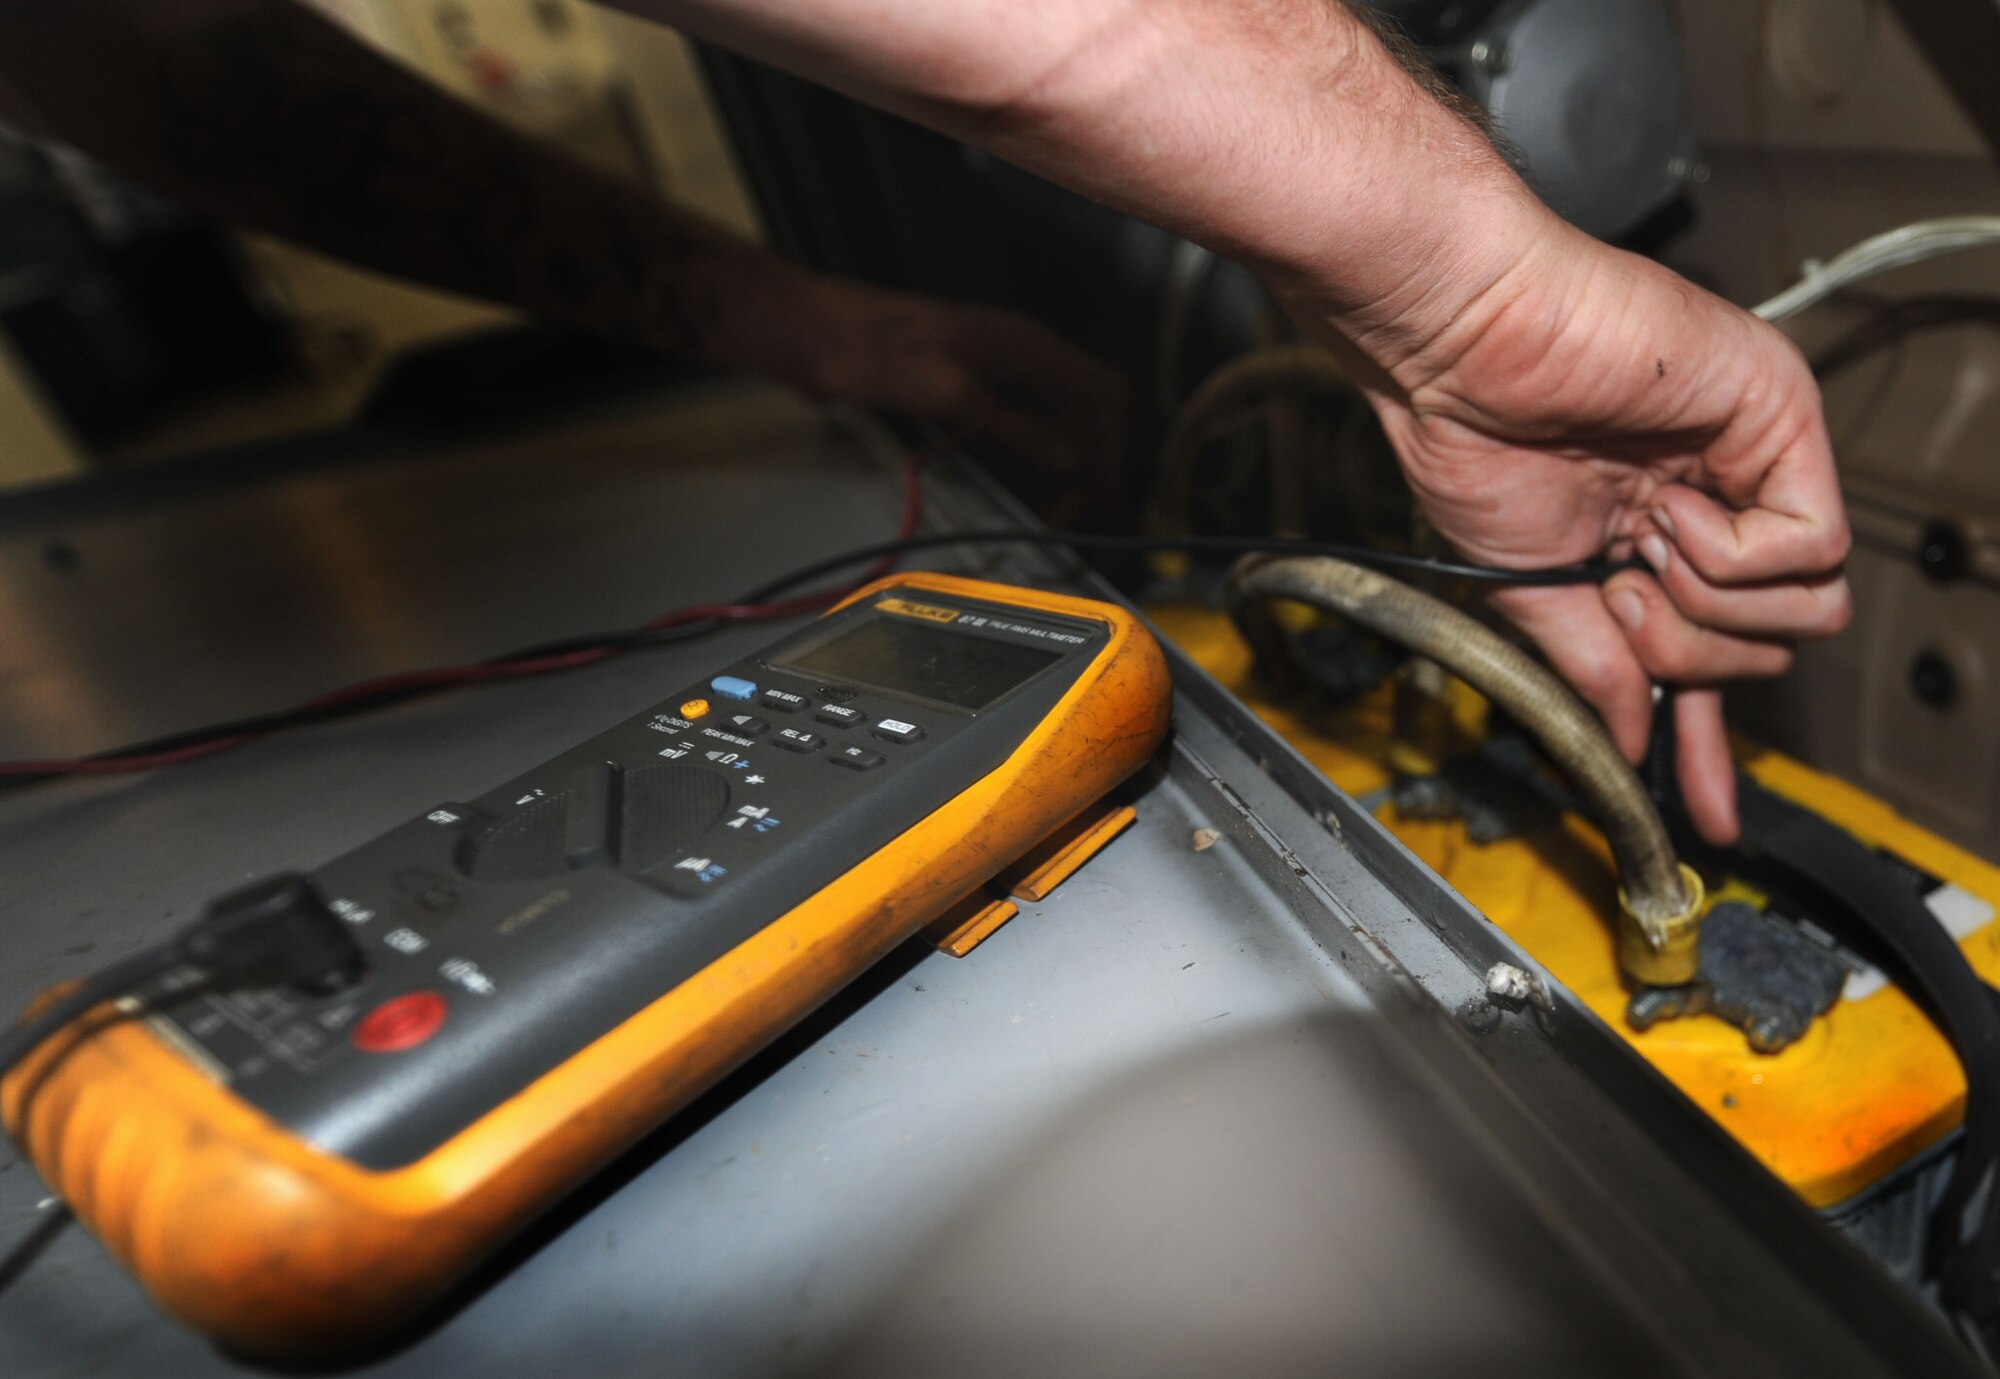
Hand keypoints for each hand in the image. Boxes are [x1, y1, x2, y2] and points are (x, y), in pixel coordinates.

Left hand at [784, 278, 1126, 509]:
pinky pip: (1016, 423)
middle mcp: (1018, 354)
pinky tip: (1016, 484)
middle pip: (1082, 409)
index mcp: (1024, 345)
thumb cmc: (868, 352)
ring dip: (1058, 462)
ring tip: (1051, 509)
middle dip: (1087, 460)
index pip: (1102, 390)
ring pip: (1051, 418)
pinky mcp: (967, 385)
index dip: (1113, 443)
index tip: (1103, 492)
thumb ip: (1011, 424)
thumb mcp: (946, 391)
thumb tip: (1069, 457)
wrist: (810, 331)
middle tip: (1071, 513)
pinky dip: (1026, 454)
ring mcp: (993, 369)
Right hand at [1340, 221, 1850, 844]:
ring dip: (1707, 602)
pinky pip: (1809, 546)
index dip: (1710, 742)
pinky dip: (1732, 554)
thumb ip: (1595, 668)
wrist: (1458, 351)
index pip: (1711, 659)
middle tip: (1621, 596)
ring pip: (1807, 607)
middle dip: (1690, 648)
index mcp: (1652, 539)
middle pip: (1772, 645)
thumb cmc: (1473, 441)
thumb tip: (1626, 743)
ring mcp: (1755, 457)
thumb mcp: (1535, 592)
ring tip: (1642, 543)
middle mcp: (1717, 499)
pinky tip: (1671, 510)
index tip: (1708, 816)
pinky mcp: (1780, 412)